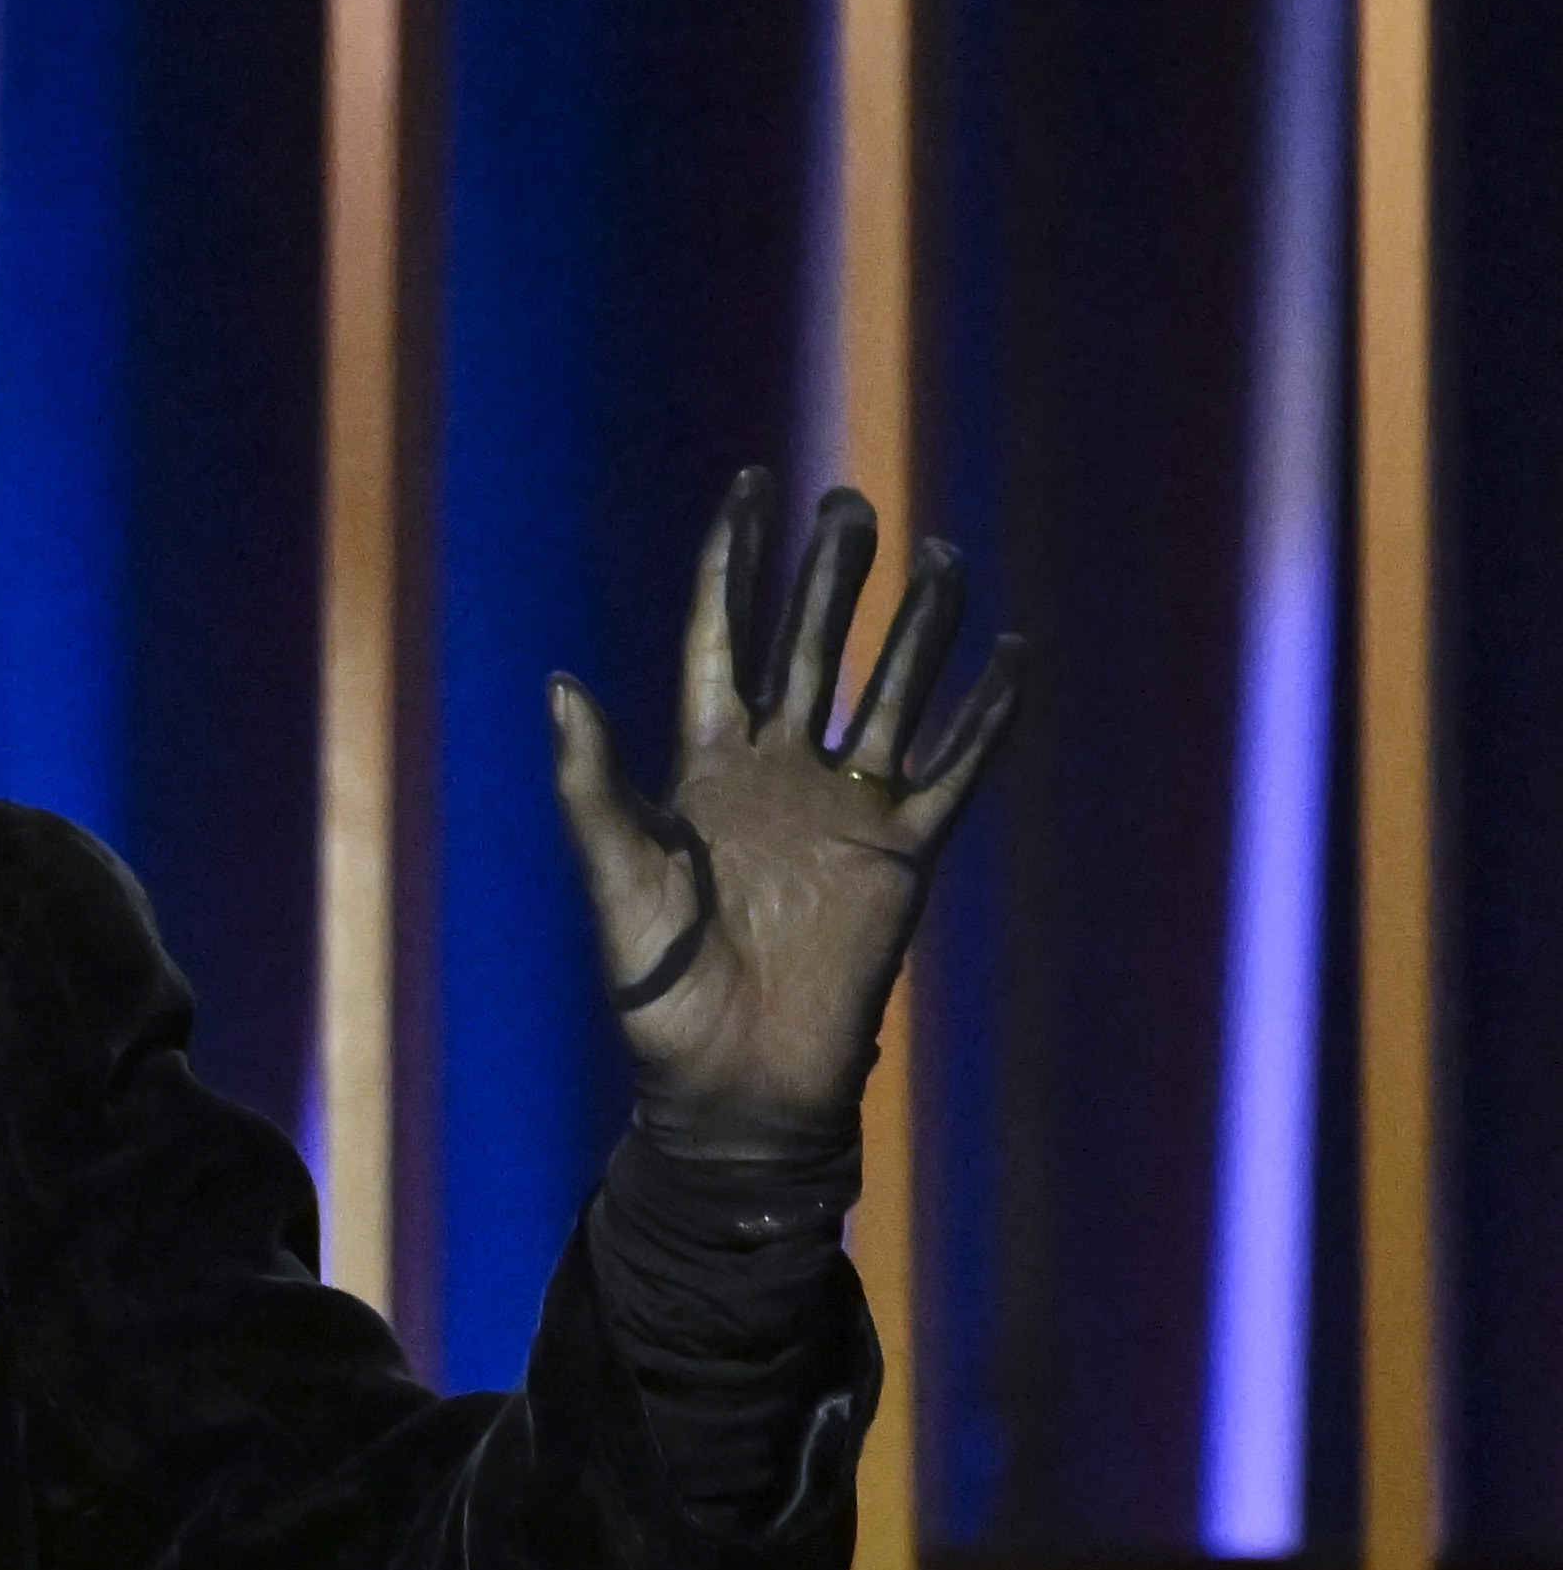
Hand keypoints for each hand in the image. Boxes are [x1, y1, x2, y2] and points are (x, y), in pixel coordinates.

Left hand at [548, 473, 1022, 1159]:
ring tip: (941, 552)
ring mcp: (843, 809)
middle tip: (853, 504)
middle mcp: (777, 772)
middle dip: (830, 577)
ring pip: (890, 692)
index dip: (734, 564)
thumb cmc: (657, 992)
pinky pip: (953, 769)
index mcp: (703, 767)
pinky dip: (985, 715)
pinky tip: (1010, 656)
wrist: (731, 1080)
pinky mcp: (900, 855)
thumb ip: (592, 783)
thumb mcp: (614, 878)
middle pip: (810, 648)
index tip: (752, 488)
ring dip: (916, 628)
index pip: (721, 638)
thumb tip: (559, 683)